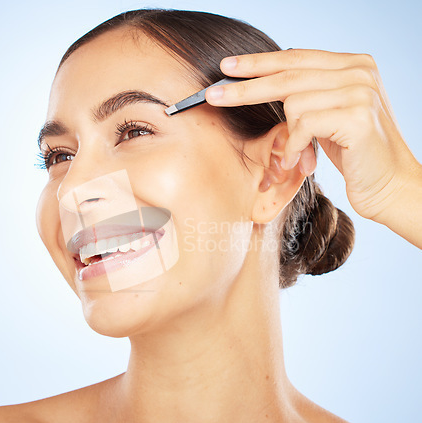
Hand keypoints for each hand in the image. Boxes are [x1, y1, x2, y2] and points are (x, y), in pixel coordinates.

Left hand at [205, 48, 421, 222]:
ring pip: (293, 101)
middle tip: (212, 95)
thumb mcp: (328, 116)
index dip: (259, 62)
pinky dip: (296, 146)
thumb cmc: (354, 154)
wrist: (389, 185)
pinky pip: (304, 125)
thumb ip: (309, 93)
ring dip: (287, 136)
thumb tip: (269, 76)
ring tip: (296, 156)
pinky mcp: (357, 116)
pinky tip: (304, 160)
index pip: (296, 57)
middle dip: (245, 87)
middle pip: (287, 75)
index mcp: (352, 65)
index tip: (228, 67)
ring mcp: (360, 91)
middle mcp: (359, 71)